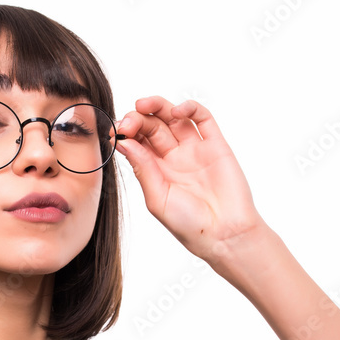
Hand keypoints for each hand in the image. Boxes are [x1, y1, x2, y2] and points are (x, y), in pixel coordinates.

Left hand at [116, 97, 265, 262]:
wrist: (224, 235)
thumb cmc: (189, 225)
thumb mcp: (157, 198)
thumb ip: (143, 168)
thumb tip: (123, 142)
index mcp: (156, 171)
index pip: (137, 142)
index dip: (125, 133)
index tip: (114, 132)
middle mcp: (174, 157)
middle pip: (152, 126)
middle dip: (137, 119)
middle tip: (128, 122)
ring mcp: (195, 149)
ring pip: (173, 117)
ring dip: (157, 106)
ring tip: (143, 105)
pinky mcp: (216, 145)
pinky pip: (203, 119)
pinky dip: (189, 108)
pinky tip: (176, 111)